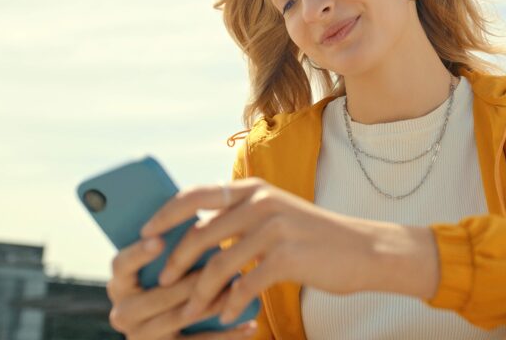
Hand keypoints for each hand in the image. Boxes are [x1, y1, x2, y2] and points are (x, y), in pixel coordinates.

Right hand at [106, 234, 257, 339]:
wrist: (176, 323)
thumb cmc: (178, 273)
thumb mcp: (169, 257)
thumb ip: (174, 238)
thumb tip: (197, 204)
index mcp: (122, 281)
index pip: (120, 264)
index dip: (138, 253)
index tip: (159, 240)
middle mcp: (124, 311)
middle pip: (156, 295)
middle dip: (190, 280)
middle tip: (220, 261)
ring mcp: (142, 336)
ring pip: (178, 318)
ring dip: (212, 303)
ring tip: (240, 287)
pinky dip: (226, 335)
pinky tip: (250, 324)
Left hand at [140, 178, 438, 324]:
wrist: (361, 249)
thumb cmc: (311, 238)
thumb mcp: (275, 215)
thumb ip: (240, 218)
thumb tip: (195, 233)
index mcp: (253, 188)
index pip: (196, 194)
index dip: (166, 213)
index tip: (144, 233)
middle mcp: (261, 201)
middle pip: (200, 232)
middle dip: (176, 261)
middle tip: (163, 283)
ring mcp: (274, 227)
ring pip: (218, 263)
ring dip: (199, 293)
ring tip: (190, 313)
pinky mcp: (286, 256)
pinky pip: (244, 285)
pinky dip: (229, 304)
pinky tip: (226, 317)